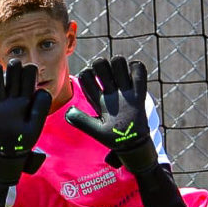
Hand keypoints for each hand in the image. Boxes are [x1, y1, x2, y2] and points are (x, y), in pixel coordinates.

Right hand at [0, 59, 51, 184]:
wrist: (8, 150)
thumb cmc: (24, 137)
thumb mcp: (36, 125)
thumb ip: (41, 108)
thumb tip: (40, 90)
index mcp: (27, 96)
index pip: (29, 71)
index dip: (30, 71)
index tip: (30, 83)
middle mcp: (13, 93)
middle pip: (13, 67)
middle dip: (14, 68)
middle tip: (15, 78)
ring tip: (2, 88)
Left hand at [64, 56, 157, 172]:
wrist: (132, 144)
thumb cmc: (112, 138)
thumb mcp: (96, 130)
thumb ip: (81, 121)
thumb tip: (68, 111)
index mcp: (97, 98)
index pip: (86, 76)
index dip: (86, 75)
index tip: (92, 84)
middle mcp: (109, 90)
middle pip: (101, 64)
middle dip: (101, 65)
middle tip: (106, 78)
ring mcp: (124, 90)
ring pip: (119, 62)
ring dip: (119, 65)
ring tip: (122, 77)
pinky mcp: (138, 92)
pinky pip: (139, 71)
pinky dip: (137, 69)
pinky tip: (134, 78)